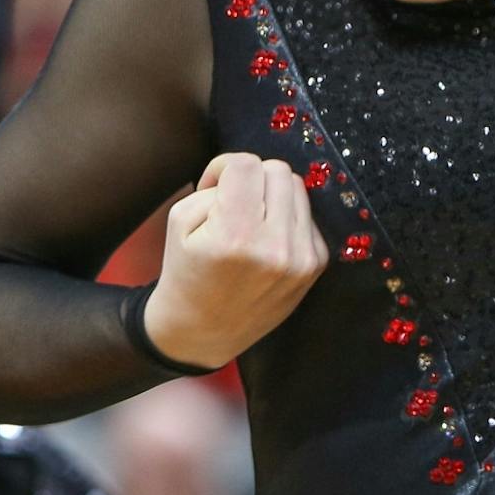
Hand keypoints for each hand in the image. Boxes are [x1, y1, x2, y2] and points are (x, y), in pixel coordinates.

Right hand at [141, 153, 328, 369]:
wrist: (204, 330)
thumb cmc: (186, 272)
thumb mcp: (179, 221)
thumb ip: (213, 187)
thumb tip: (248, 173)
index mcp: (235, 235)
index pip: (247, 164)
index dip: (225, 166)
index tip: (215, 186)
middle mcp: (275, 246)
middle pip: (278, 171)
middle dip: (252, 179)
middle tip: (233, 203)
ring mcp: (301, 258)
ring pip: (298, 188)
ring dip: (272, 195)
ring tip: (251, 221)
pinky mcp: (315, 265)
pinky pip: (308, 216)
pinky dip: (287, 218)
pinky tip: (267, 240)